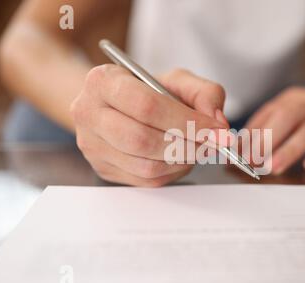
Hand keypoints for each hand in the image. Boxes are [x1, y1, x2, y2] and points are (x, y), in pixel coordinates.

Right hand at [70, 65, 228, 186]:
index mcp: (103, 81)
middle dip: (186, 145)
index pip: (147, 106)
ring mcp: (92, 146)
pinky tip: (180, 158)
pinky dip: (172, 172)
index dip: (187, 121)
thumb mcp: (178, 80)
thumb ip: (204, 93)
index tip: (216, 129)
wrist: (117, 106)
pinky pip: (145, 180)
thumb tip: (216, 121)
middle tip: (211, 143)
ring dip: (181, 161)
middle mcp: (88, 114)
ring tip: (197, 148)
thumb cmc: (148, 92)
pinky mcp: (103, 169)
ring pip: (145, 166)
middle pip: (142, 139)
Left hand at [245, 87, 304, 173]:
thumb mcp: (295, 114)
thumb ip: (270, 127)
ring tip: (274, 166)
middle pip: (287, 117)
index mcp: (292, 99)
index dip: (251, 134)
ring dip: (290, 149)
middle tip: (253, 161)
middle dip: (267, 140)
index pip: (267, 115)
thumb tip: (242, 148)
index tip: (238, 154)